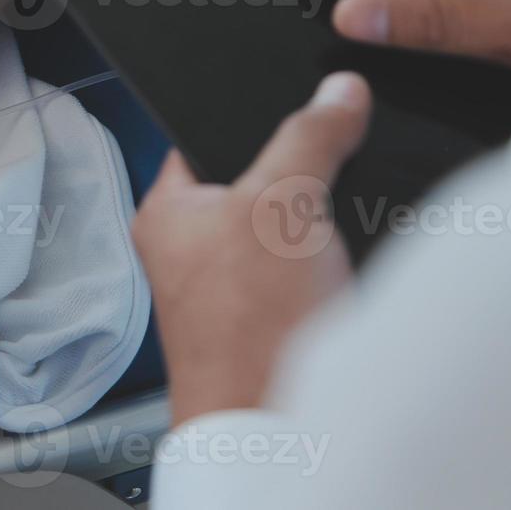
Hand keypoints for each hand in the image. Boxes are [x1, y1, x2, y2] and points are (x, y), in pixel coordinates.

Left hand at [132, 72, 370, 426]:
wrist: (274, 418)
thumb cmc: (246, 325)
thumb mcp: (282, 203)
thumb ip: (309, 138)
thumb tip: (338, 92)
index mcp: (166, 211)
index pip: (202, 136)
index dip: (250, 113)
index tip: (296, 99)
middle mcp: (189, 248)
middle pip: (254, 178)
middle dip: (297, 171)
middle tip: (326, 167)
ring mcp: (230, 285)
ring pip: (285, 224)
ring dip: (317, 219)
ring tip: (330, 226)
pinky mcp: (272, 315)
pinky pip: (308, 265)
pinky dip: (330, 258)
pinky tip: (343, 262)